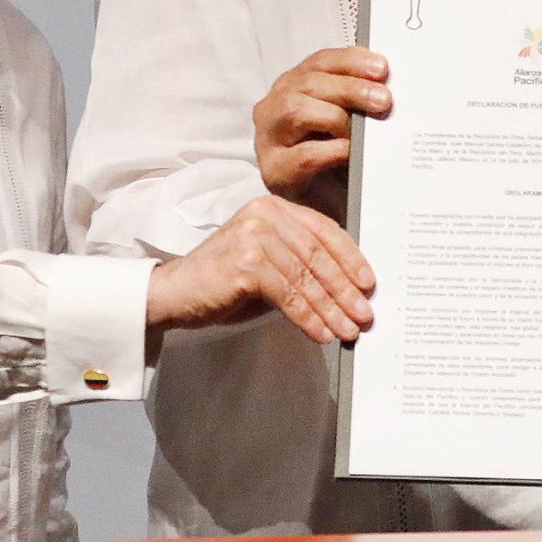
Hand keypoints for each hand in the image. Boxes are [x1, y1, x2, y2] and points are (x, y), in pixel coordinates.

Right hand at [146, 195, 375, 345]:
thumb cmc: (223, 281)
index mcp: (274, 209)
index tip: (369, 284)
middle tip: (365, 315)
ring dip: (331, 309)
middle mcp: (265, 215)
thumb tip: (347, 289)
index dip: (350, 258)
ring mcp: (254, 236)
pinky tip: (321, 333)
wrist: (173, 293)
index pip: (324, 231)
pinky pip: (289, 296)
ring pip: (306, 279)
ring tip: (348, 330)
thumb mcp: (268, 264)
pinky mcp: (246, 263)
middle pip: (319, 256)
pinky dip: (308, 318)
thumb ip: (300, 265)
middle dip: (345, 290)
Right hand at [254, 47, 388, 212]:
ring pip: (296, 111)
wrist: (328, 208)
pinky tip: (352, 154)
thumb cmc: (339, 161)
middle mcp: (274, 107)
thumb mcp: (349, 123)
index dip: (351, 61)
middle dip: (350, 88)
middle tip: (383, 101)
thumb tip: (388, 86)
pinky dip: (332, 150)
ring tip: (367, 131)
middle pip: (309, 84)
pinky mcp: (274, 171)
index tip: (382, 68)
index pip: (320, 63)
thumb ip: (359, 101)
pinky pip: (303, 154)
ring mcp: (268, 139)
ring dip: (338, 117)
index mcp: (293, 87)